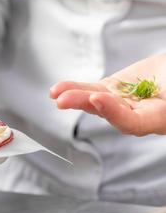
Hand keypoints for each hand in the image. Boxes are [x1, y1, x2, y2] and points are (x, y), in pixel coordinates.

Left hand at [50, 54, 165, 135]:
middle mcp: (139, 115)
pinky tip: (57, 90)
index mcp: (159, 119)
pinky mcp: (114, 90)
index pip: (134, 123)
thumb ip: (165, 97)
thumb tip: (162, 94)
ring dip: (75, 97)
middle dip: (86, 104)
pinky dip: (74, 89)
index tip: (99, 98)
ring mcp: (124, 102)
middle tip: (64, 99)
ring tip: (57, 94)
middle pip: (109, 113)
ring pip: (96, 101)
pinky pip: (92, 90)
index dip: (115, 113)